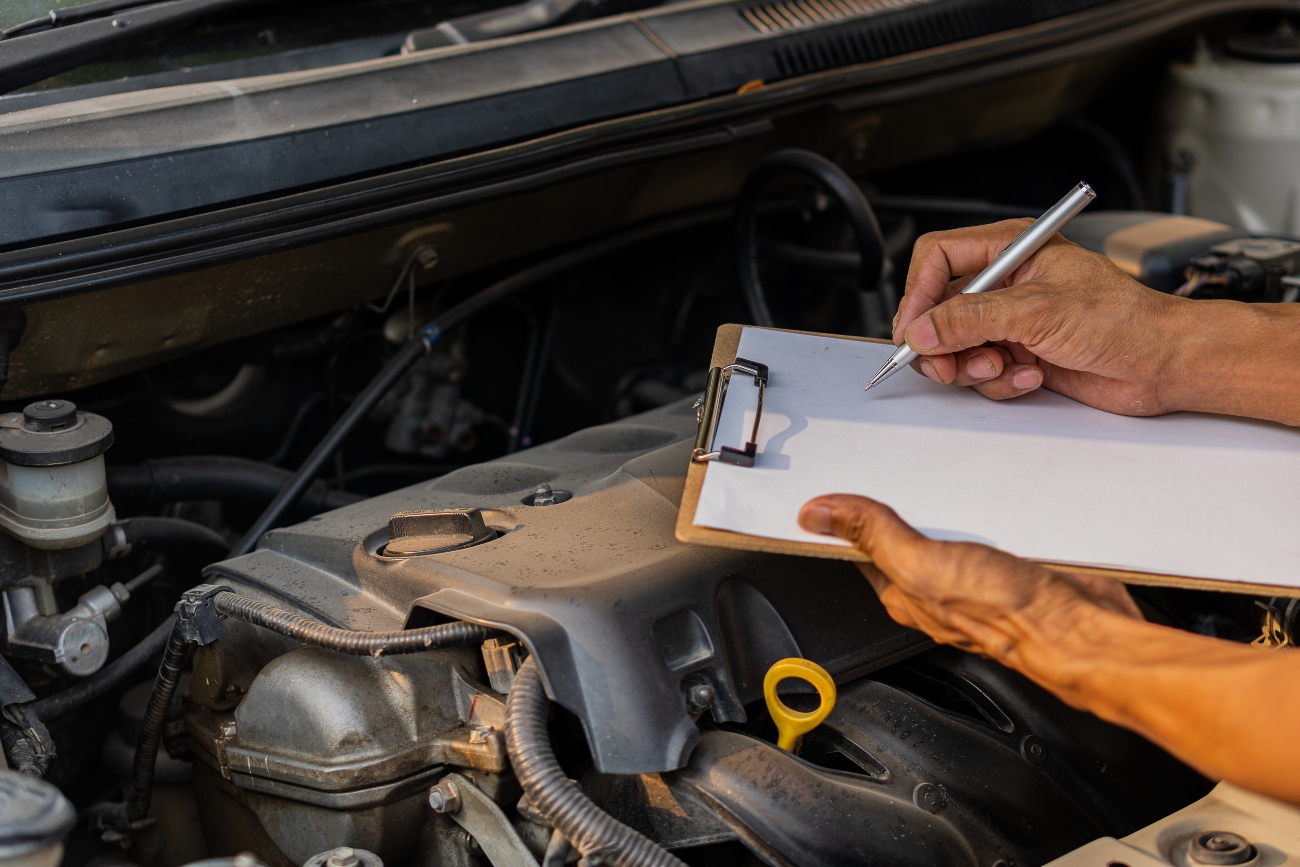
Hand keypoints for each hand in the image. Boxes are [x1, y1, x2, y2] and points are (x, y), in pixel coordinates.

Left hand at [798, 494, 1140, 661]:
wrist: (1082, 625)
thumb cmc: (1007, 616)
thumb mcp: (922, 565)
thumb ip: (873, 535)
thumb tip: (817, 514)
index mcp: (903, 591)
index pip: (860, 548)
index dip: (847, 516)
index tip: (841, 483)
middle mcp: (936, 585)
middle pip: (904, 533)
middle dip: (901, 500)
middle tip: (897, 467)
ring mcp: (975, 572)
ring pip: (947, 526)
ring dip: (947, 500)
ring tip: (944, 474)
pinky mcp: (1012, 559)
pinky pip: (988, 523)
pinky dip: (986, 503)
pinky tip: (989, 490)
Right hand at [893, 220, 1192, 415]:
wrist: (1163, 363)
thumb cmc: (1126, 320)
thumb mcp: (1039, 311)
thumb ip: (972, 319)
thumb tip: (923, 329)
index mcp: (1012, 250)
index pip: (939, 258)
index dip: (919, 293)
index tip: (914, 328)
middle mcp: (1007, 283)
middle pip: (939, 309)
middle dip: (944, 342)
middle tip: (951, 364)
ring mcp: (1011, 321)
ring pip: (956, 347)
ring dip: (974, 366)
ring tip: (1005, 367)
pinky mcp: (1019, 354)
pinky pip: (982, 372)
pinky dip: (1000, 381)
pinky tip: (1032, 375)